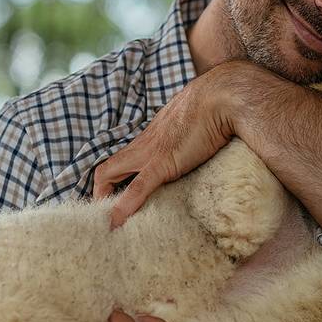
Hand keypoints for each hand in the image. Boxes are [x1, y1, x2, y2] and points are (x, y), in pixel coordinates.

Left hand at [93, 63, 248, 228]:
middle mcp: (144, 144)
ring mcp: (150, 152)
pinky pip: (137, 188)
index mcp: (152, 137)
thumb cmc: (213, 107)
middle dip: (100, 193)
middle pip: (107, 168)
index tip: (116, 199)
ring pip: (110, 175)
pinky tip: (116, 223)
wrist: (222, 96)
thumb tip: (197, 148)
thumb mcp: (193, 126)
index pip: (121, 159)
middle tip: (104, 215)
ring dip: (104, 200)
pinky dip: (124, 207)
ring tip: (106, 225)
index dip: (114, 180)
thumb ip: (187, 137)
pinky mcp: (163, 162)